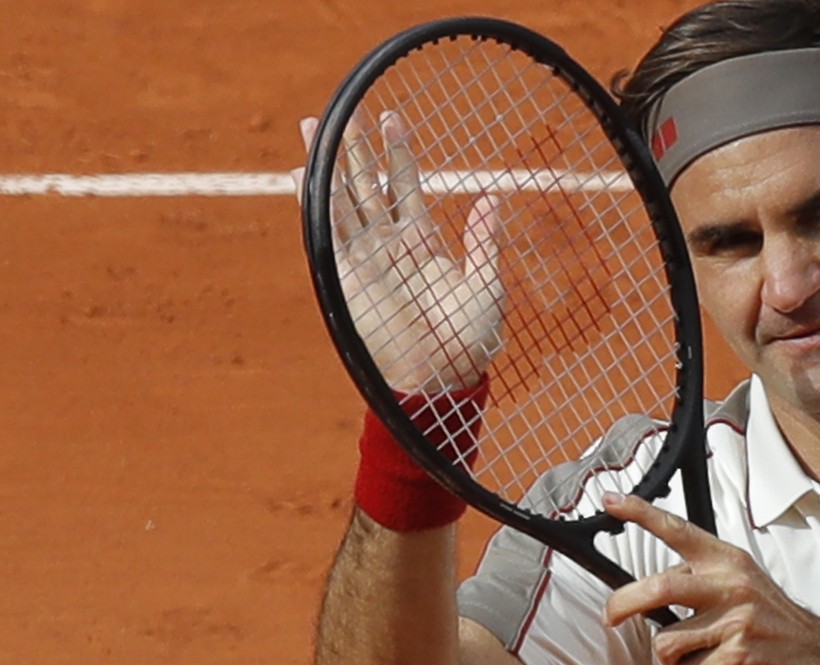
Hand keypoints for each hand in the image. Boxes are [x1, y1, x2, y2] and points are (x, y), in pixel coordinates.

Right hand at [293, 112, 504, 392]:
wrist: (441, 375)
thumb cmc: (470, 338)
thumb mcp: (485, 283)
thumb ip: (483, 240)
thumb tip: (491, 196)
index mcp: (421, 241)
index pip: (404, 184)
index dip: (398, 151)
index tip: (394, 118)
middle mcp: (388, 244)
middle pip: (367, 183)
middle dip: (356, 147)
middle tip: (348, 108)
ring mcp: (365, 257)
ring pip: (342, 199)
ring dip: (327, 164)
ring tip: (316, 126)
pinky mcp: (345, 276)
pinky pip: (326, 233)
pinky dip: (314, 203)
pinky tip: (304, 173)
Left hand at [602, 494, 819, 664]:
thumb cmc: (776, 622)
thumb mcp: (745, 584)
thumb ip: (704, 580)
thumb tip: (653, 589)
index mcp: (729, 562)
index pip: (678, 530)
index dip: (641, 513)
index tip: (611, 502)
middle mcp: (731, 586)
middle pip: (659, 587)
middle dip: (623, 604)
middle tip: (611, 616)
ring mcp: (734, 623)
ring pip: (667, 641)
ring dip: (671, 655)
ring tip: (694, 653)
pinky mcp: (736, 658)